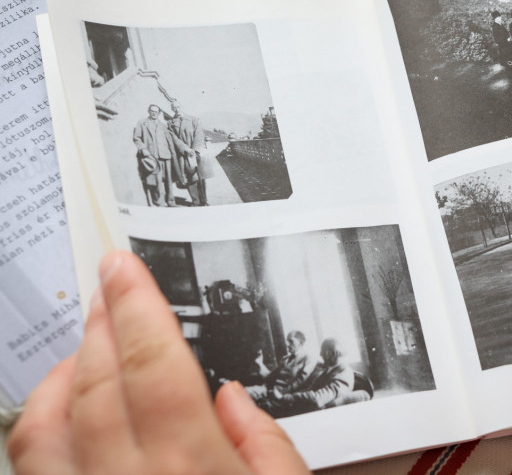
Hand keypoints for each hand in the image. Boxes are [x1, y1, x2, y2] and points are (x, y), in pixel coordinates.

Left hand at [7, 251, 310, 474]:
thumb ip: (267, 447)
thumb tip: (234, 400)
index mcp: (193, 466)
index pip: (153, 363)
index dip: (135, 306)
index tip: (123, 268)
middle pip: (99, 381)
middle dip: (102, 322)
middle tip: (111, 290)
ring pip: (47, 422)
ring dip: (67, 368)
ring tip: (90, 343)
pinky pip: (32, 461)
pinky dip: (43, 419)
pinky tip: (65, 409)